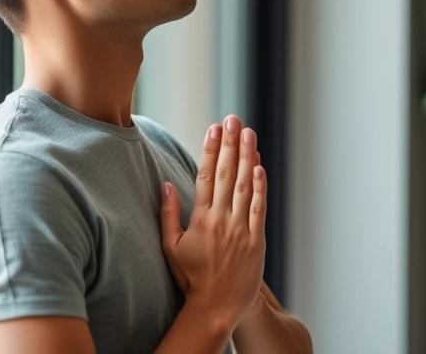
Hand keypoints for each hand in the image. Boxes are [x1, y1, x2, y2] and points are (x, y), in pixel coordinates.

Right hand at [160, 115, 266, 328]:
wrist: (216, 306)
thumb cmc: (190, 277)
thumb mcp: (171, 247)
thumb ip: (168, 214)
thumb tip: (165, 184)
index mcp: (201, 220)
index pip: (206, 176)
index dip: (210, 149)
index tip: (213, 128)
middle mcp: (222, 221)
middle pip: (227, 174)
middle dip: (230, 143)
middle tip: (233, 119)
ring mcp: (242, 229)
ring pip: (245, 185)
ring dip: (247, 156)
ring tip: (248, 133)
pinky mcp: (257, 240)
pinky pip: (260, 207)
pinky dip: (260, 186)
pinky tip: (259, 166)